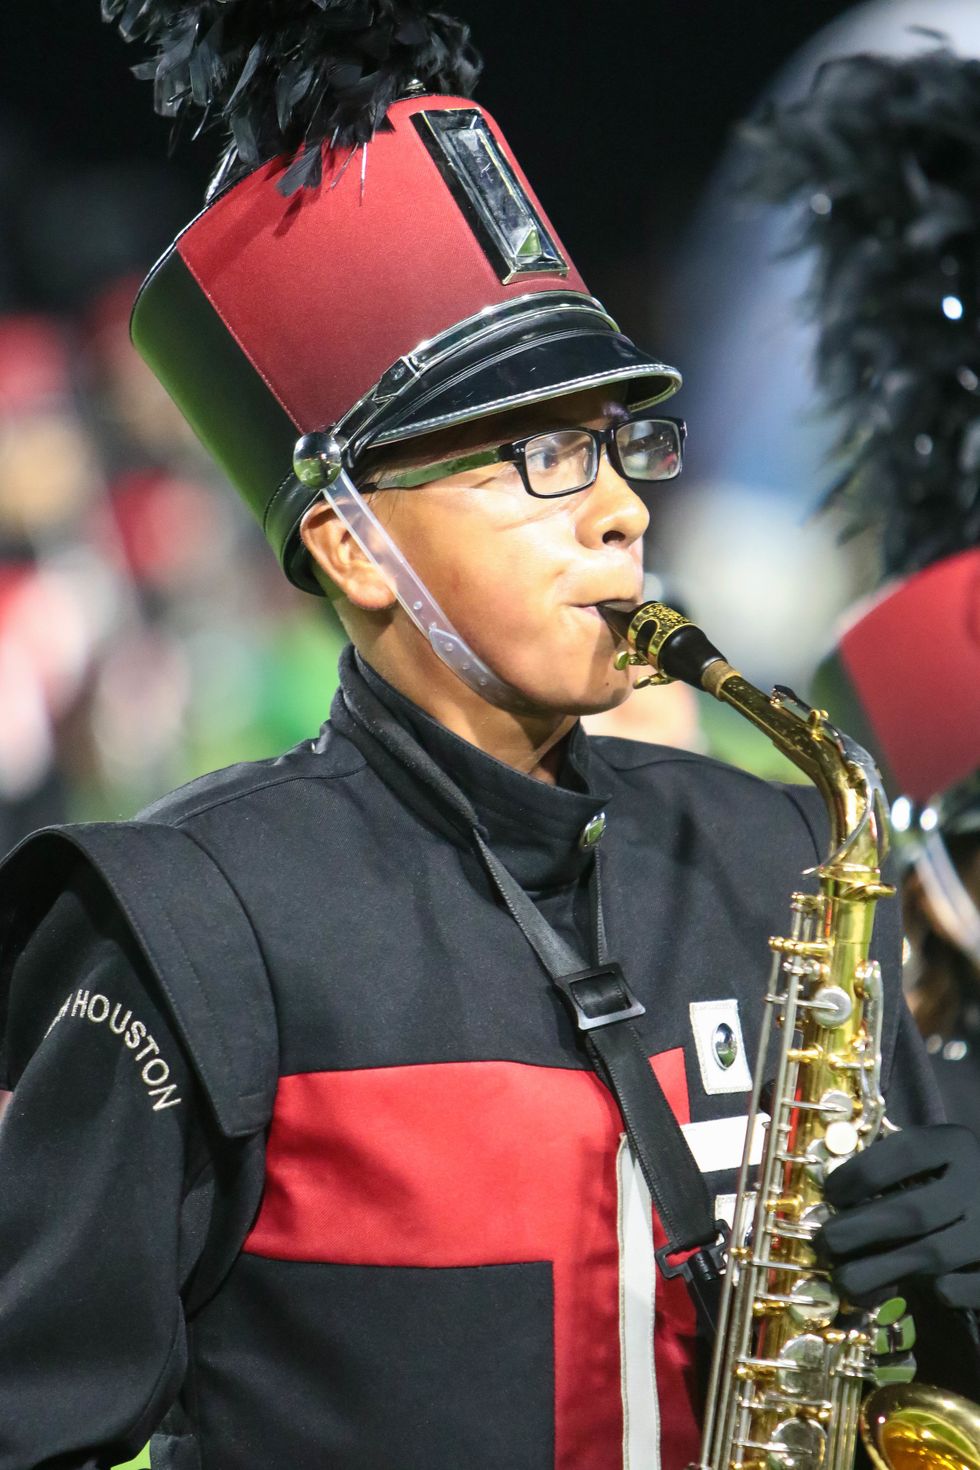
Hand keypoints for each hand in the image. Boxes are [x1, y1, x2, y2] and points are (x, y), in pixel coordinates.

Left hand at [816, 1124, 979, 1308]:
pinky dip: (943, 1291)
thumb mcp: (931, 1160)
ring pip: (935, 1254)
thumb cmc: (949, 1182)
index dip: (860, 1173)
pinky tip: (918, 1291)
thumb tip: (836, 1201)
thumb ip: (894, 1170)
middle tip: (825, 1243)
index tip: (830, 1194)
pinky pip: (968, 1287)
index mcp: (956, 1145)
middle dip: (860, 1231)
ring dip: (882, 1269)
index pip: (905, 1152)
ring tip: (846, 1279)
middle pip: (914, 1211)